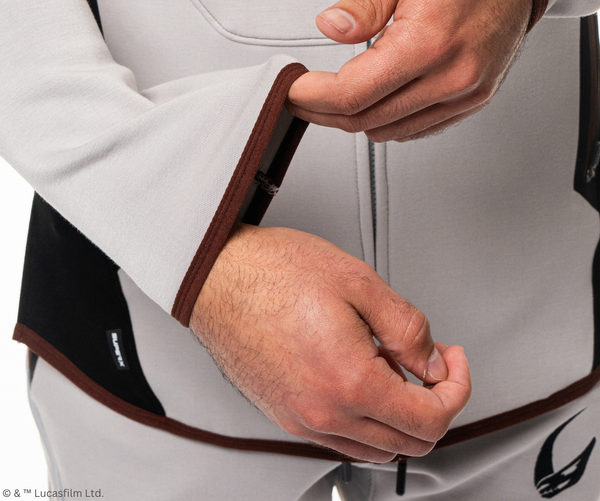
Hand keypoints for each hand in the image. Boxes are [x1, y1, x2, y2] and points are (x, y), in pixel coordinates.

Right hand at [190, 223, 470, 461]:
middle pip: (407, 443)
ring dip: (399, 416)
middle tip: (433, 364)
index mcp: (349, 383)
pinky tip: (361, 375)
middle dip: (434, 404)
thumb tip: (432, 360)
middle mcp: (324, 413)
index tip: (453, 362)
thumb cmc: (272, 271)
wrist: (217, 275)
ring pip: (374, 448)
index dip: (457, 389)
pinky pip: (340, 438)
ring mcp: (301, 419)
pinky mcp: (284, 414)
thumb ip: (407, 327)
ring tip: (393, 366)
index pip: (430, 419)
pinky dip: (365, 419)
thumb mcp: (358, 281)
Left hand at [287, 0, 532, 140]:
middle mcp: (454, 75)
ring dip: (354, 117)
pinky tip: (373, 96)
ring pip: (391, 130)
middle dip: (323, 111)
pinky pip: (420, 127)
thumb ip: (363, 3)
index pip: (353, 93)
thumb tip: (330, 29)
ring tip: (331, 92)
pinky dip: (387, 119)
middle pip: (368, 119)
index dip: (312, 96)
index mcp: (430, 39)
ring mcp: (468, 90)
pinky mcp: (476, 95)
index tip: (290, 87)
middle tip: (299, 92)